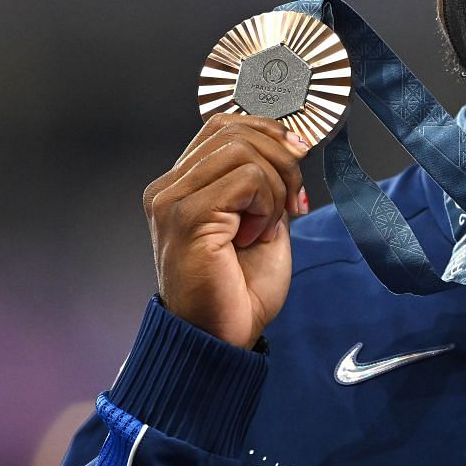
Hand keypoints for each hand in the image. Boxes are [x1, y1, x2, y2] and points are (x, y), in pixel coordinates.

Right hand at [142, 114, 311, 347]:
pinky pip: (247, 178)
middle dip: (282, 161)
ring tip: (267, 227)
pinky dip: (267, 204)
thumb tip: (290, 145)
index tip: (298, 163)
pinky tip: (256, 236)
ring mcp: (172, 200)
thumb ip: (265, 183)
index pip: (222, 125)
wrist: (222, 339)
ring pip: (243, 149)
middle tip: (294, 204)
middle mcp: (168, 188)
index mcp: (181, 186)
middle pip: (235, 130)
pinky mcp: (187, 216)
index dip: (268, 133)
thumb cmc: (239, 291)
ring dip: (275, 187)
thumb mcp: (262, 222)